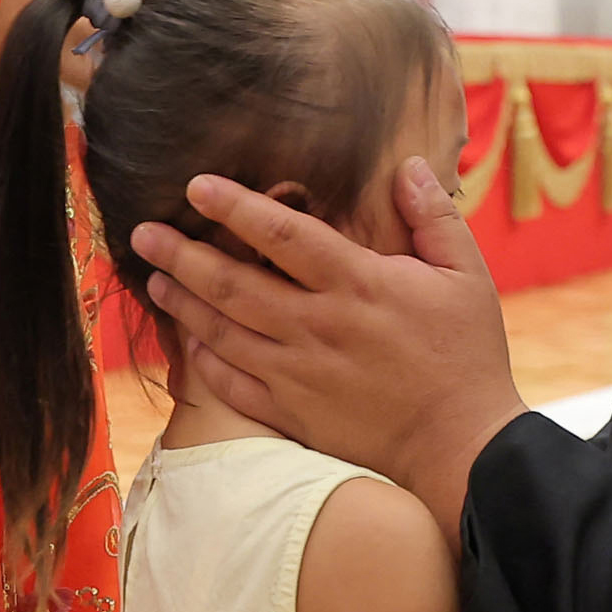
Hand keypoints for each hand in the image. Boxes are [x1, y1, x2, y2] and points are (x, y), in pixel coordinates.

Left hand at [137, 156, 524, 531]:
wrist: (461, 446)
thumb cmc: (468, 356)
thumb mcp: (467, 275)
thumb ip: (433, 217)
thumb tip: (408, 166)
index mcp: (359, 285)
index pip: (284, 235)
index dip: (236, 207)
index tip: (198, 185)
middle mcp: (319, 327)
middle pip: (234, 284)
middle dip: (183, 254)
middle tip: (143, 232)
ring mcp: (300, 374)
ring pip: (224, 332)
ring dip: (184, 303)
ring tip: (154, 278)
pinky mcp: (294, 414)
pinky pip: (234, 385)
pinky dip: (205, 362)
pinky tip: (188, 342)